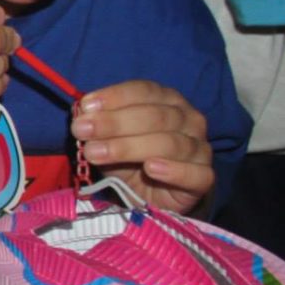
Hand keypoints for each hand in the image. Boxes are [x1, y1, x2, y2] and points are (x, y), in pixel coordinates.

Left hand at [71, 81, 214, 214]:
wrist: (153, 194)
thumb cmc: (130, 158)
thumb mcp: (109, 138)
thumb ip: (98, 124)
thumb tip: (81, 113)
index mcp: (167, 100)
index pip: (144, 91)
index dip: (115, 96)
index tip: (85, 106)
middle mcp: (189, 119)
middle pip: (156, 116)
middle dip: (115, 122)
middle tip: (82, 131)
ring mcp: (200, 148)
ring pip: (171, 143)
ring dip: (129, 147)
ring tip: (97, 153)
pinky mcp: (204, 178)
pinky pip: (196, 173)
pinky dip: (173, 170)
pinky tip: (151, 168)